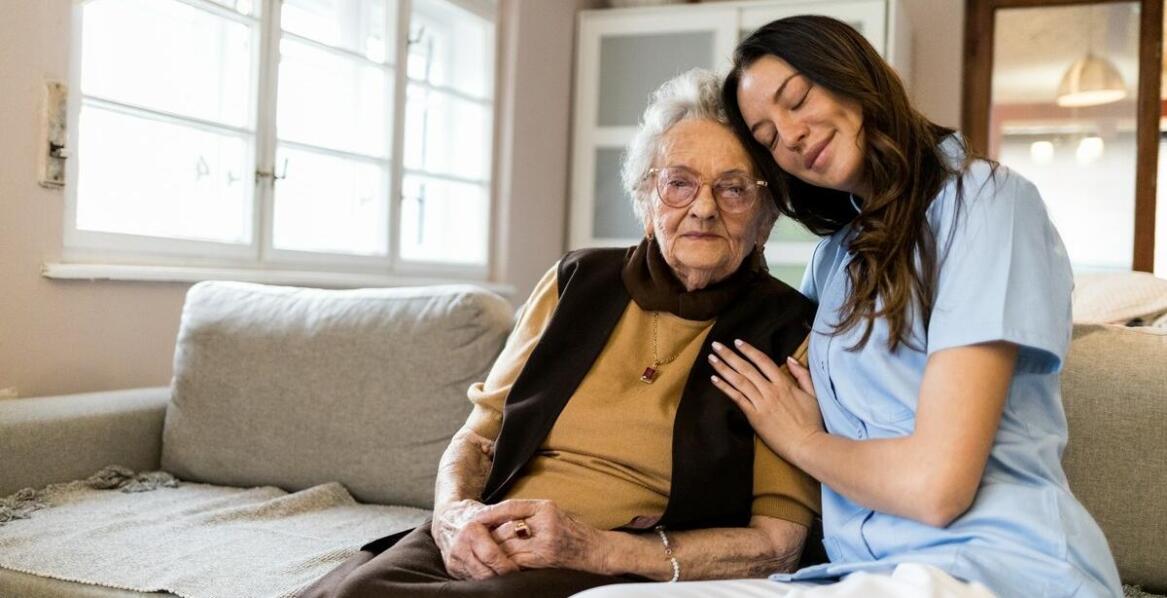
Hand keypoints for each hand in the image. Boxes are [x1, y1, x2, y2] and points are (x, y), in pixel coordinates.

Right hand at [432, 499, 519, 579]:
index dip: (507, 566)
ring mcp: (454, 561)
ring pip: (477, 579)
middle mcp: (459, 547)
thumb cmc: (473, 515)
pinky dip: (482, 579)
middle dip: (500, 577)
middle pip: (485, 572)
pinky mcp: (452, 570)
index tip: (518, 569)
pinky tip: (492, 575)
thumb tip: (526, 532)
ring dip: (492, 580)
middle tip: (514, 578)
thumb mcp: (490, 513)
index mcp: (470, 531)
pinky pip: (471, 579)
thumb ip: (505, 523)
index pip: (492, 556)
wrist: (447, 519)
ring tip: (504, 578)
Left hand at [472, 499, 608, 573]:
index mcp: (545, 508)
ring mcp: (544, 544)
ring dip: (494, 550)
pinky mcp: (543, 561)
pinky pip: (515, 561)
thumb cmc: (572, 530)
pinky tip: (497, 562)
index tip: (476, 518)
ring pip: (509, 547)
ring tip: (483, 550)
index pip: (512, 507)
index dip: (491, 513)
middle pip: (507, 529)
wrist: (594, 551)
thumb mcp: (552, 512)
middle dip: (490, 535)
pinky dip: (504, 562)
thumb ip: (528, 512)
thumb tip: (496, 516)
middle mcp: (545, 524)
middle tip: (475, 537)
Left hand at [708, 339, 824, 462]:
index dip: (749, 350)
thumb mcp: (813, 394)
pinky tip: (714, 380)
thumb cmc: (812, 422)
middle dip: (729, 355)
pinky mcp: (754, 416)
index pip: (763, 361)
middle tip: (716, 345)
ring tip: (711, 358)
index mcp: (784, 384)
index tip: (737, 342)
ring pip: (739, 381)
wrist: (807, 445)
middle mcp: (770, 391)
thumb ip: (802, 375)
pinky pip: (737, 398)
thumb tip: (790, 358)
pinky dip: (725, 388)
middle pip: (746, 368)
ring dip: (723, 368)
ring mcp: (761, 403)